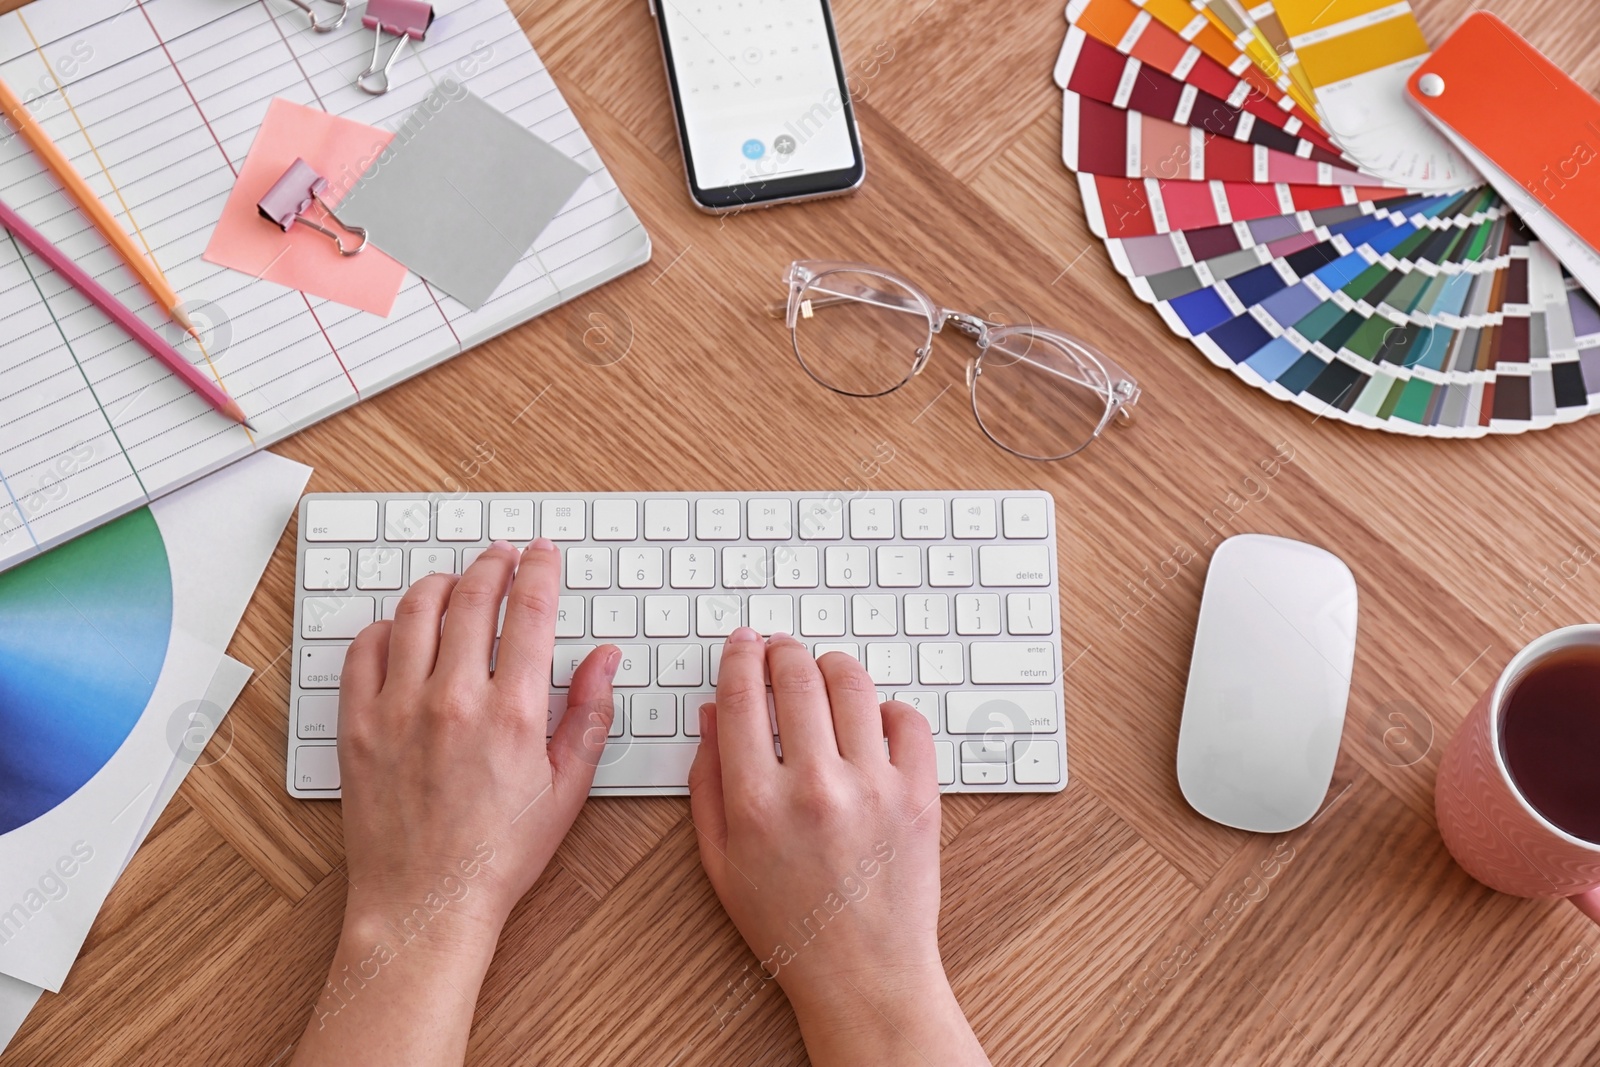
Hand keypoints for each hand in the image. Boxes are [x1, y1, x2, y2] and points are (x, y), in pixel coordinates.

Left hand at [292, 538, 618, 1066]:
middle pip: (471, 598)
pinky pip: (363, 652)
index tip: (542, 554)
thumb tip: (606, 661)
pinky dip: (383, 628)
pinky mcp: (358, 726)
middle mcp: (453, 700)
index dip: (539, 570)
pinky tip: (399, 629)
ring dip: (439, 584)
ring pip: (415, 613)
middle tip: (501, 556)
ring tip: (453, 581)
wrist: (426, 903)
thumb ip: (589, 714)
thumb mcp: (567, 789)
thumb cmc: (498, 855)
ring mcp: (399, 710)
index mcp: (512, 713)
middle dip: (492, 565)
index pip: (529, 611)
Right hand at [688, 629, 988, 1065]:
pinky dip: (888, 707)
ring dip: (833, 667)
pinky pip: (908, 719)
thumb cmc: (789, 922)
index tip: (743, 643)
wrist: (863, 973)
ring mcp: (873, 788)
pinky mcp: (919, 795)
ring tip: (825, 673)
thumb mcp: (721, 860)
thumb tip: (711, 713)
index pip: (741, 696)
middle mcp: (815, 787)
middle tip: (781, 650)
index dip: (740, 656)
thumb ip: (707, 781)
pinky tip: (872, 720)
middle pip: (796, 677)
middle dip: (783, 651)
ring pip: (852, 685)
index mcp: (757, 803)